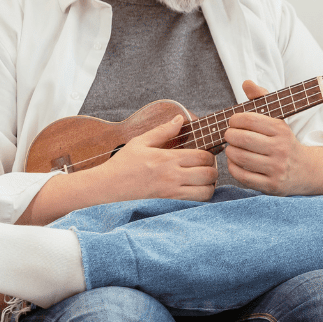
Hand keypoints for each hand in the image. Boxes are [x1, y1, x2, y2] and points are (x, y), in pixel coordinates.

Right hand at [99, 114, 217, 200]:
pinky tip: (195, 189)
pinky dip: (202, 196)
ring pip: (206, 191)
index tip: (205, 154)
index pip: (203, 156)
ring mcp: (172, 192)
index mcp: (167, 158)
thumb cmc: (124, 163)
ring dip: (210, 184)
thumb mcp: (141, 142)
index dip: (210, 155)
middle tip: (207, 167)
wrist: (109, 186)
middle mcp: (172, 176)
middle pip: (209, 174)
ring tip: (203, 179)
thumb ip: (163, 131)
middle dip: (213, 169)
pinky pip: (196, 202)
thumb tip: (179, 119)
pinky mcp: (170, 202)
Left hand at [225, 80, 322, 195]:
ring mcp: (275, 169)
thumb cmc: (285, 142)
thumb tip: (246, 83)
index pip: (248, 119)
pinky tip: (237, 162)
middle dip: (229, 135)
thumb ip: (261, 99)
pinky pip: (241, 175)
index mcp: (281, 130)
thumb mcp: (278, 119)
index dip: (234, 120)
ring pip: (239, 157)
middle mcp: (280, 150)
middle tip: (229, 135)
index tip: (233, 122)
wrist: (307, 171)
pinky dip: (233, 167)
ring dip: (230, 151)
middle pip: (241, 139)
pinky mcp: (270, 185)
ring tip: (232, 148)